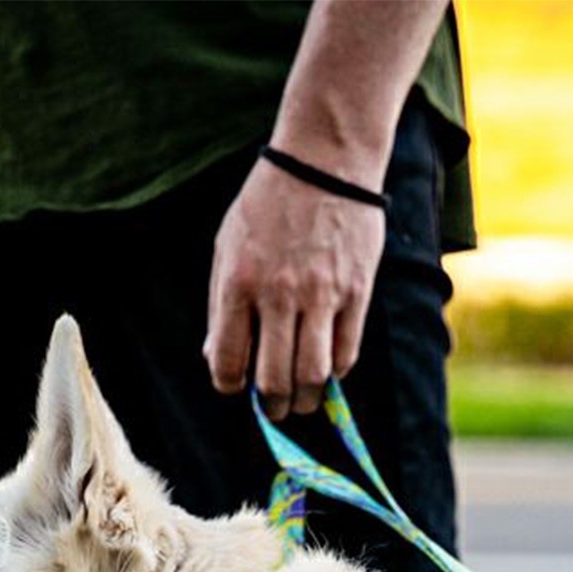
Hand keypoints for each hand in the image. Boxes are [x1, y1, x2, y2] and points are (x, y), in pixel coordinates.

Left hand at [205, 156, 384, 419]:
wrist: (324, 161)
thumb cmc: (268, 205)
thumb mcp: (228, 247)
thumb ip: (220, 305)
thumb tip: (217, 358)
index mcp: (239, 283)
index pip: (228, 361)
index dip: (229, 385)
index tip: (236, 386)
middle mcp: (278, 295)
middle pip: (274, 380)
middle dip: (272, 406)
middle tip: (274, 409)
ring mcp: (321, 296)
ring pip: (313, 376)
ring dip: (306, 399)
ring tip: (303, 399)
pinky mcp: (355, 293)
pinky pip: (345, 353)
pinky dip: (335, 372)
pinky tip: (327, 368)